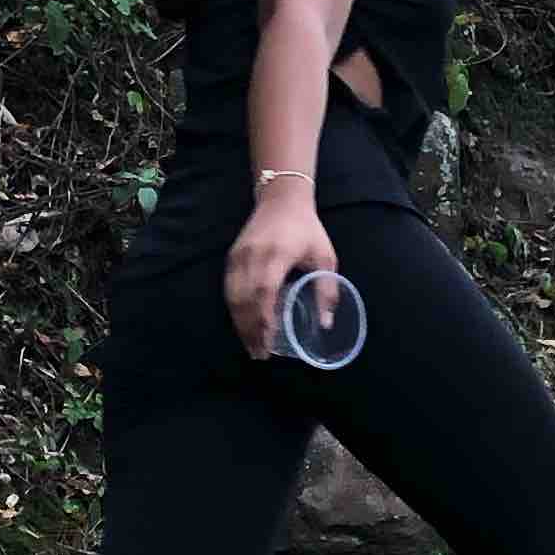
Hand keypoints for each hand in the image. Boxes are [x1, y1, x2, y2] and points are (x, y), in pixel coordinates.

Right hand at [226, 188, 337, 357]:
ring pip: (233, 297)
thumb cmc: (307, 229)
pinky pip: (229, 289)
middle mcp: (252, 257)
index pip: (264, 292)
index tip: (269, 343)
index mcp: (276, 255)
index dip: (264, 320)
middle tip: (259, 354)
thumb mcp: (324, 257)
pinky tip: (242, 324)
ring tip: (251, 345)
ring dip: (240, 324)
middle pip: (244, 300)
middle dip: (250, 330)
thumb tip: (326, 324)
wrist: (281, 199)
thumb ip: (326, 289)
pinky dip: (234, 310)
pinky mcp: (231, 257)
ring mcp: (238, 257)